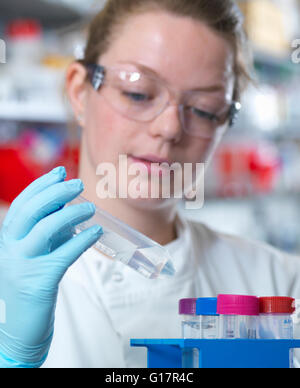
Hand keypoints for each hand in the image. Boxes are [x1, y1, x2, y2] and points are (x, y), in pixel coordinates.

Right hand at [0, 167, 101, 367]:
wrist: (20, 326)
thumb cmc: (32, 284)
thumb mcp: (35, 252)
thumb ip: (47, 231)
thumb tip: (67, 207)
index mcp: (7, 238)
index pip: (22, 204)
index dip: (40, 185)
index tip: (59, 171)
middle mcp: (10, 248)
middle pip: (31, 211)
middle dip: (56, 193)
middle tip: (78, 184)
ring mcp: (22, 265)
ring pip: (45, 229)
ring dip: (71, 214)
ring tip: (91, 208)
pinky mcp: (39, 282)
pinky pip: (63, 255)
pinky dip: (82, 241)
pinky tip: (95, 233)